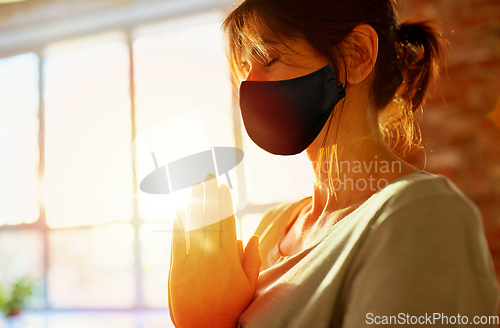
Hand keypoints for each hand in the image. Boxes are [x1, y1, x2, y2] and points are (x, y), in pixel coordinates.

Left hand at [168, 173, 260, 327]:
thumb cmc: (231, 308)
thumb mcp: (249, 285)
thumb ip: (250, 259)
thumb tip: (249, 237)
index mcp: (230, 257)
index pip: (227, 222)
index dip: (224, 203)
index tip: (223, 187)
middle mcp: (211, 254)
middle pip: (210, 218)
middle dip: (209, 195)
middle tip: (208, 175)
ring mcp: (192, 261)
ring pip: (194, 225)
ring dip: (195, 203)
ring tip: (195, 185)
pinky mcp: (176, 269)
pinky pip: (177, 241)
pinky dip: (178, 224)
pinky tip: (180, 209)